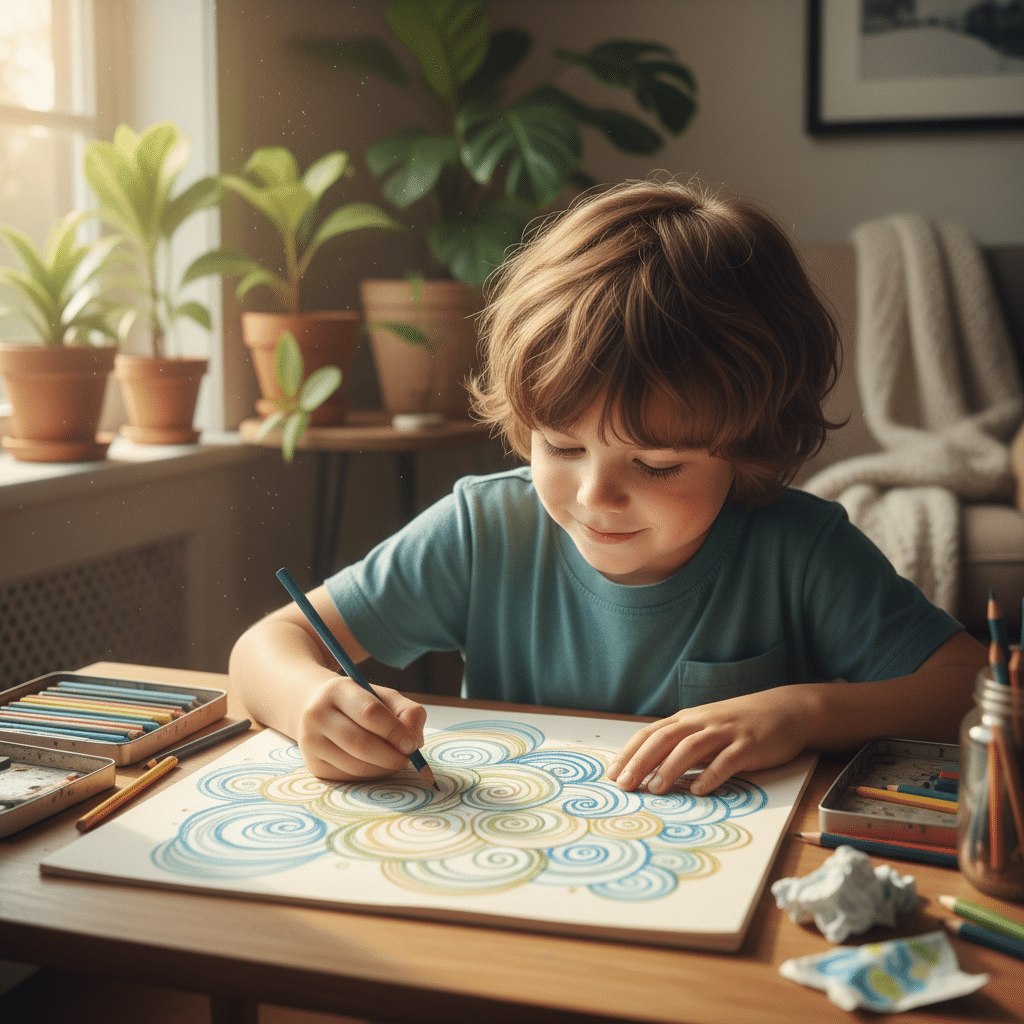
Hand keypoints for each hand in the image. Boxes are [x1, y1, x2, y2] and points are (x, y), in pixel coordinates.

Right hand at [295, 673, 426, 781]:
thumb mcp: (384, 697)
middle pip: (361, 743)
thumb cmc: (359, 703)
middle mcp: (317, 715)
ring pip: (356, 765)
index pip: (370, 712)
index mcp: (337, 690)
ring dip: (384, 768)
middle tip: (408, 758)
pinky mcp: (314, 765)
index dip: (395, 731)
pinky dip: (372, 775)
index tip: (412, 744)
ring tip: (396, 760)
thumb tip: (414, 742)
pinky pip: (350, 777)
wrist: (317, 709)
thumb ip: (407, 712)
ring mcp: (311, 742)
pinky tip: (378, 765)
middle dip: (391, 756)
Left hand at [605, 686, 813, 795]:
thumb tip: (650, 769)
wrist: (785, 709)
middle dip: (641, 762)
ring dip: (671, 768)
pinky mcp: (749, 744)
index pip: (650, 734)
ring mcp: (725, 732)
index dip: (630, 753)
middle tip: (625, 785)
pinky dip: (712, 773)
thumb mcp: (705, 729)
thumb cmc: (739, 724)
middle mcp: (702, 722)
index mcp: (687, 720)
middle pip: (664, 739)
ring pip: (691, 747)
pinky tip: (701, 789)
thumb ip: (681, 745)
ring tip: (655, 789)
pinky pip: (727, 759)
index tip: (612, 775)